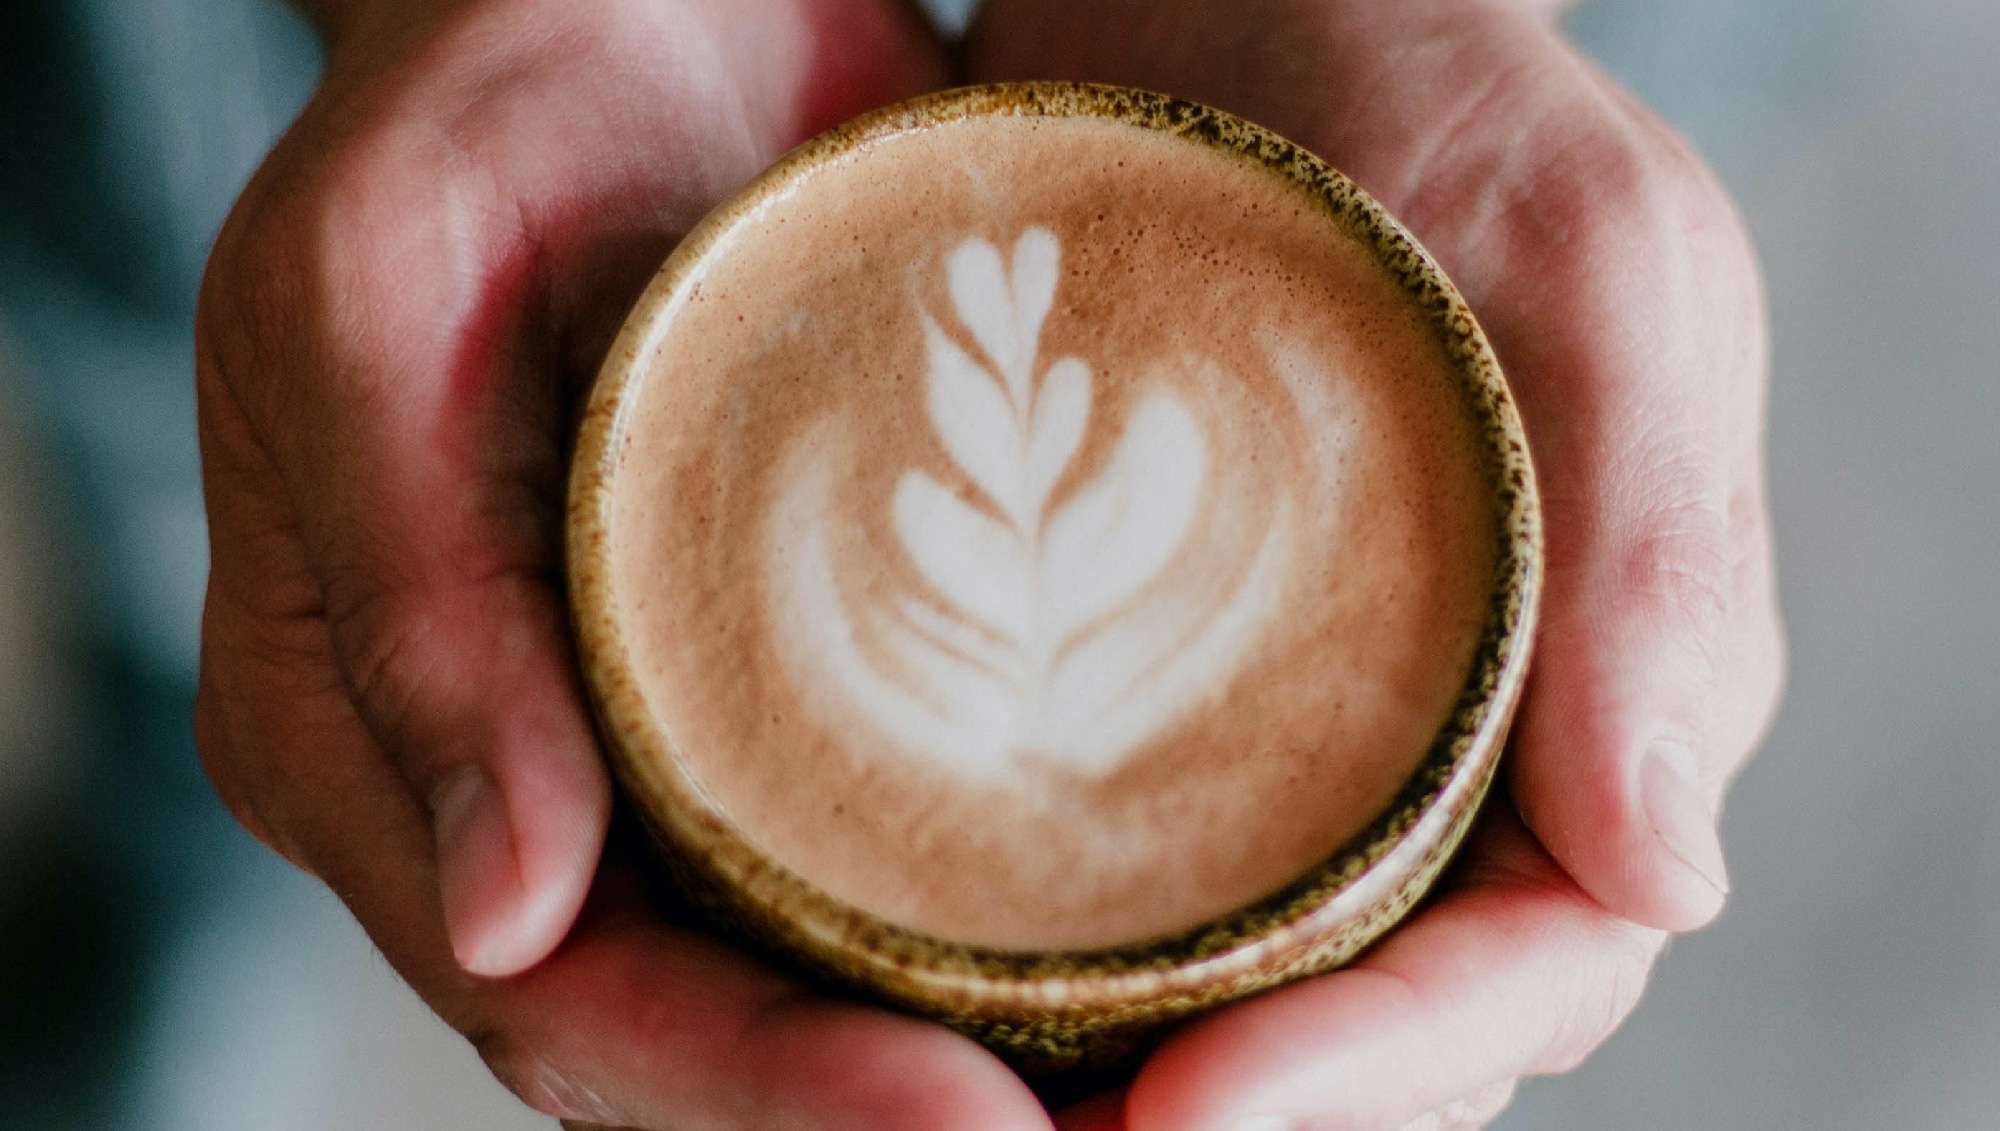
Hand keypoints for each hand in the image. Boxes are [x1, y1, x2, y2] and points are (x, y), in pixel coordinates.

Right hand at [194, 2, 1054, 1125]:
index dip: (753, 1088)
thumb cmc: (487, 88)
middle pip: (682, 1032)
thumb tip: (505, 914)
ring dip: (947, 1049)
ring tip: (1148, 1094)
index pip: (552, 989)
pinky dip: (981, 927)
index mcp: (358, 714)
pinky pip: (864, 851)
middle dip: (873, 1113)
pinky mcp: (758, 680)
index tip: (967, 1126)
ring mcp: (636, 736)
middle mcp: (502, 768)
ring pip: (785, 975)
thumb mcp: (384, 289)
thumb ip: (415, 596)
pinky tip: (1131, 954)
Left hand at [970, 0, 1784, 1125]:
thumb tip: (1673, 867)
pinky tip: (908, 961)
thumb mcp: (1589, 263)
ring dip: (1117, 1061)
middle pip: (1375, 1014)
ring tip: (942, 1100)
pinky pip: (1117, 860)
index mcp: (1604, 694)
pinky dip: (1035, 938)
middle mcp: (1461, 749)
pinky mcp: (1163, 682)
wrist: (1238, 1)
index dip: (1376, 1070)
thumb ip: (1664, 541)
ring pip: (1246, 975)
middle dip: (1236, 1107)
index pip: (1530, 965)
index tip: (1190, 1113)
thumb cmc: (1430, 97)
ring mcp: (1307, 730)